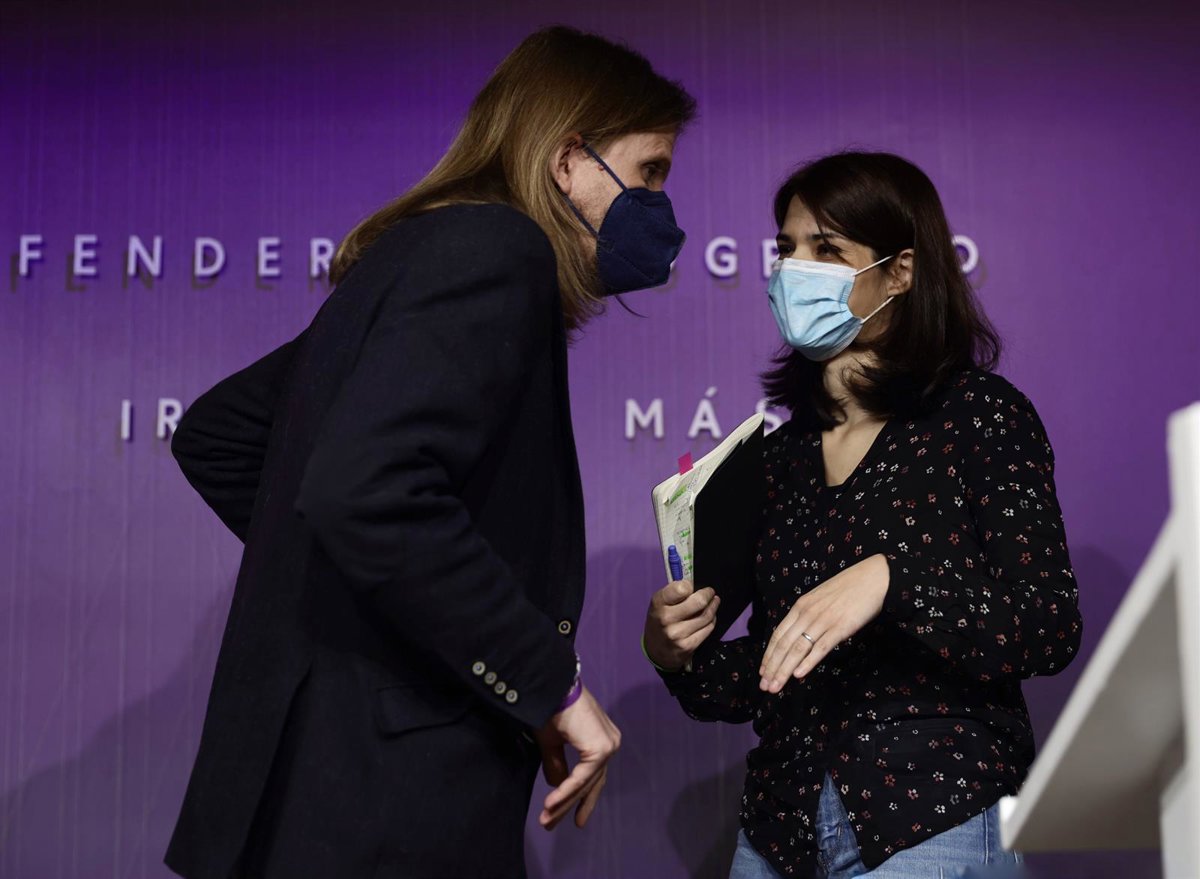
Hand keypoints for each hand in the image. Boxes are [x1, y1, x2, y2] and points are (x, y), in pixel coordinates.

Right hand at [535, 686, 620, 829]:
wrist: (551, 687)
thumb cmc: (550, 708)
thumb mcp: (552, 742)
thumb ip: (557, 764)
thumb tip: (558, 785)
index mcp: (601, 739)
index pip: (592, 775)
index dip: (579, 797)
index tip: (566, 817)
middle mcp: (610, 742)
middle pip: (590, 782)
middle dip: (571, 805)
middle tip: (552, 824)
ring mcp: (608, 746)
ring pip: (585, 782)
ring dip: (564, 802)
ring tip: (546, 819)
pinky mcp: (600, 748)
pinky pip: (582, 776)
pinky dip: (566, 790)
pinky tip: (551, 804)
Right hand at [643, 579, 719, 670]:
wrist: (655, 651)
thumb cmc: (659, 621)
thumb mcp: (659, 604)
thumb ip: (675, 593)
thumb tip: (695, 585)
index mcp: (658, 603)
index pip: (681, 588)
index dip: (689, 585)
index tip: (692, 587)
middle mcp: (667, 619)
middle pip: (699, 602)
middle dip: (708, 594)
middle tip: (710, 592)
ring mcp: (678, 634)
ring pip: (706, 616)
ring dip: (713, 606)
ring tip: (714, 602)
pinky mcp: (688, 646)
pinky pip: (708, 628)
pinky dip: (712, 620)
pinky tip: (711, 617)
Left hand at [758, 553, 889, 692]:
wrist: (873, 578)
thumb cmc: (848, 588)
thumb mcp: (820, 599)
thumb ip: (808, 615)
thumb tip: (799, 634)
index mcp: (800, 606)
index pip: (778, 634)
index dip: (768, 655)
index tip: (762, 671)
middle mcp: (807, 614)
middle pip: (784, 645)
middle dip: (772, 668)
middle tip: (764, 686)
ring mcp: (823, 621)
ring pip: (797, 649)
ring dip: (784, 670)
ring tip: (775, 686)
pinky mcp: (840, 628)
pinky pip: (820, 648)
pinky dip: (808, 662)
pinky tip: (798, 675)